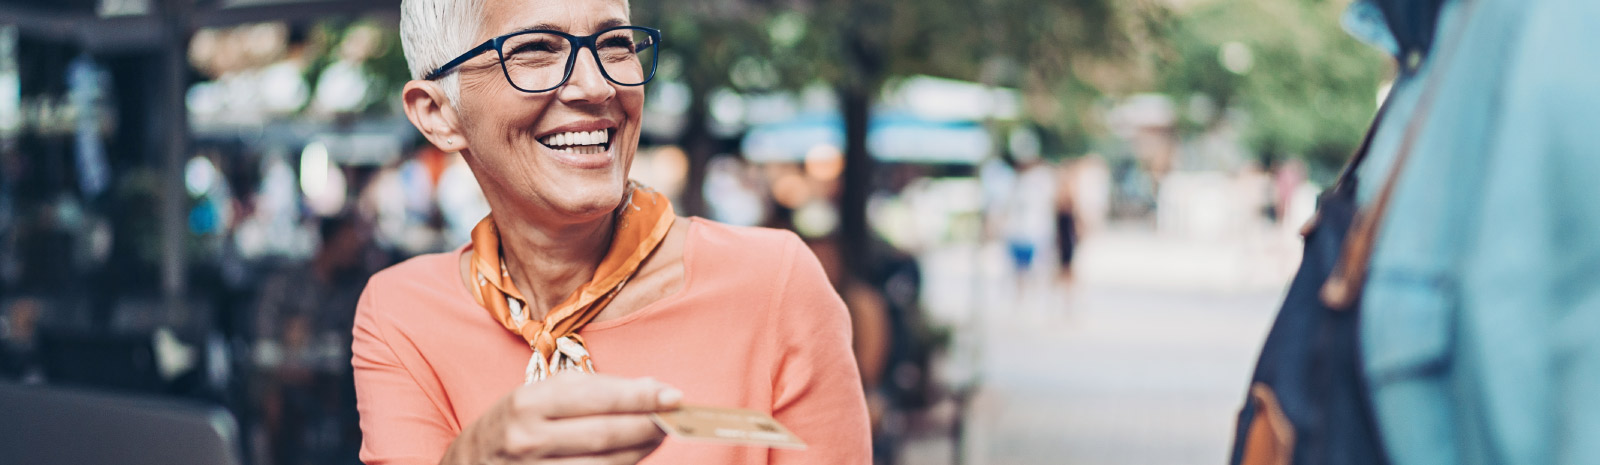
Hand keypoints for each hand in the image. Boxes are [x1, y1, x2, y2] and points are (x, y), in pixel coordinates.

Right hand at [444, 373, 681, 464]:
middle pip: (605, 434)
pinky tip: (632, 458)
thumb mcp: (539, 395)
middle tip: (675, 418)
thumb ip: (591, 390)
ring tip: (658, 436)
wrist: (467, 464)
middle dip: (647, 425)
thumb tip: (651, 390)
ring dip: (639, 452)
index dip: (640, 397)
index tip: (673, 395)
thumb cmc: (513, 424)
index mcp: (527, 403)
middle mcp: (527, 439)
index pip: (597, 398)